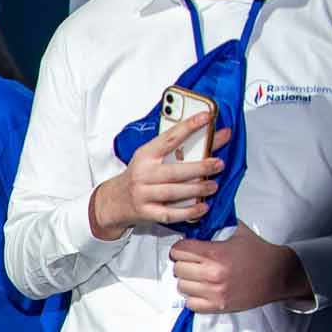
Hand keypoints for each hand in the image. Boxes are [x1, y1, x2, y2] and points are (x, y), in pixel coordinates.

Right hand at [89, 120, 231, 237]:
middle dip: (199, 167)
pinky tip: (202, 207)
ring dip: (197, 189)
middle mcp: (143, 174)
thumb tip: (215, 136)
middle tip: (218, 163)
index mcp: (146, 155)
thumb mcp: (152, 158)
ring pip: (173, 192)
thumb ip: (181, 149)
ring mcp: (143, 195)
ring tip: (213, 185)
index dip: (188, 127)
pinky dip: (188, 212)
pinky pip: (170, 214)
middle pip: (174, 171)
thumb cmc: (138, 176)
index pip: (169, 138)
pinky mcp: (146, 212)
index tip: (206, 117)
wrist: (113, 200)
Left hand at [169, 222, 309, 313]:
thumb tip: (200, 215)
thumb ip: (217, 223)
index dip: (181, 247)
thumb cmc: (259, 253)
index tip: (186, 248)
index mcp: (216, 254)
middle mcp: (213, 274)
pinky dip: (194, 297)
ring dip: (188, 280)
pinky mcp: (219, 306)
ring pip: (182, 286)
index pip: (179, 250)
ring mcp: (215, 292)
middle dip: (183, 262)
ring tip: (198, 275)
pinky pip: (191, 303)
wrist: (280, 274)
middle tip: (193, 261)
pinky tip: (202, 289)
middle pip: (178, 268)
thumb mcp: (239, 231)